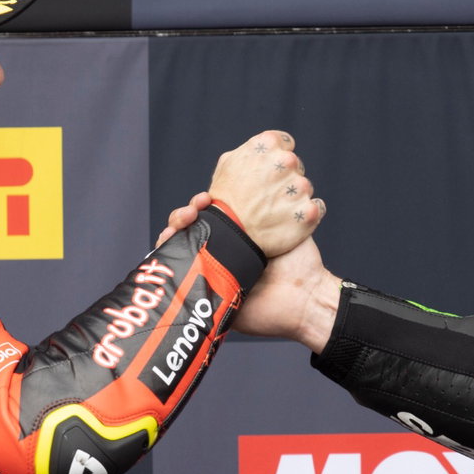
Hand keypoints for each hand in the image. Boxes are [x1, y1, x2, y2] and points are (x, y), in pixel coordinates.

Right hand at [158, 194, 341, 350]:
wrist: (305, 299)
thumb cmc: (301, 264)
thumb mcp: (287, 224)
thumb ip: (273, 205)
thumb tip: (263, 174)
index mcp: (236, 238)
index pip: (207, 217)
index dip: (199, 206)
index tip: (205, 198)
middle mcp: (221, 255)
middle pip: (187, 231)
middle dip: (182, 217)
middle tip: (193, 211)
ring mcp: (210, 274)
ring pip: (177, 250)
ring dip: (172, 232)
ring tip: (185, 222)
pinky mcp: (204, 295)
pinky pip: (176, 277)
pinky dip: (168, 258)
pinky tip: (170, 245)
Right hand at [206, 131, 323, 256]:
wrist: (229, 239)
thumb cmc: (224, 202)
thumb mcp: (227, 165)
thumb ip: (250, 151)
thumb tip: (264, 149)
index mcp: (267, 145)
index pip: (285, 144)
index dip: (276, 160)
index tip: (267, 174)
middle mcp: (286, 162)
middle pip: (296, 166)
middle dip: (285, 179)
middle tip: (267, 197)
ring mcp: (299, 187)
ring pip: (304, 188)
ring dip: (293, 198)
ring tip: (273, 213)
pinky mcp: (308, 212)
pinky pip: (316, 207)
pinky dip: (304, 215)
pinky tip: (287, 222)